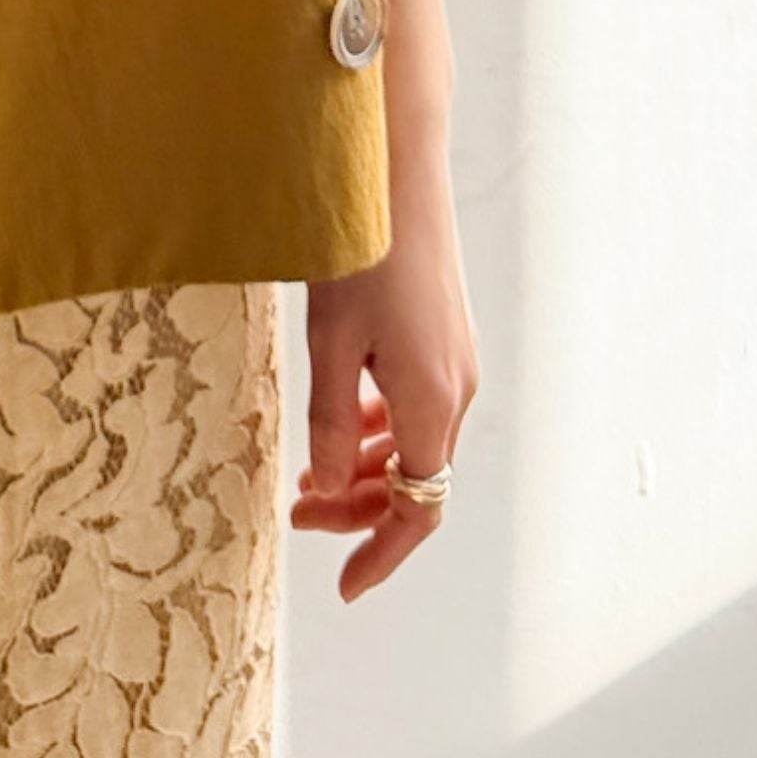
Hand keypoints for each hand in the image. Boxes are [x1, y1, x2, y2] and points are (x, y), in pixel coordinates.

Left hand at [293, 189, 478, 600]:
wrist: (397, 173)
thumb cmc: (361, 252)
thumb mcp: (330, 343)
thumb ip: (328, 422)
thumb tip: (325, 485)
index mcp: (432, 403)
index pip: (419, 510)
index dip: (382, 553)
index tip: (344, 584)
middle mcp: (456, 390)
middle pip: (416, 480)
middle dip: (359, 508)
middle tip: (299, 513)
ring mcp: (456, 361)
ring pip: (416, 443)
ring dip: (367, 467)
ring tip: (310, 470)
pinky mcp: (446, 336)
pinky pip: (417, 406)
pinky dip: (379, 427)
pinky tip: (341, 415)